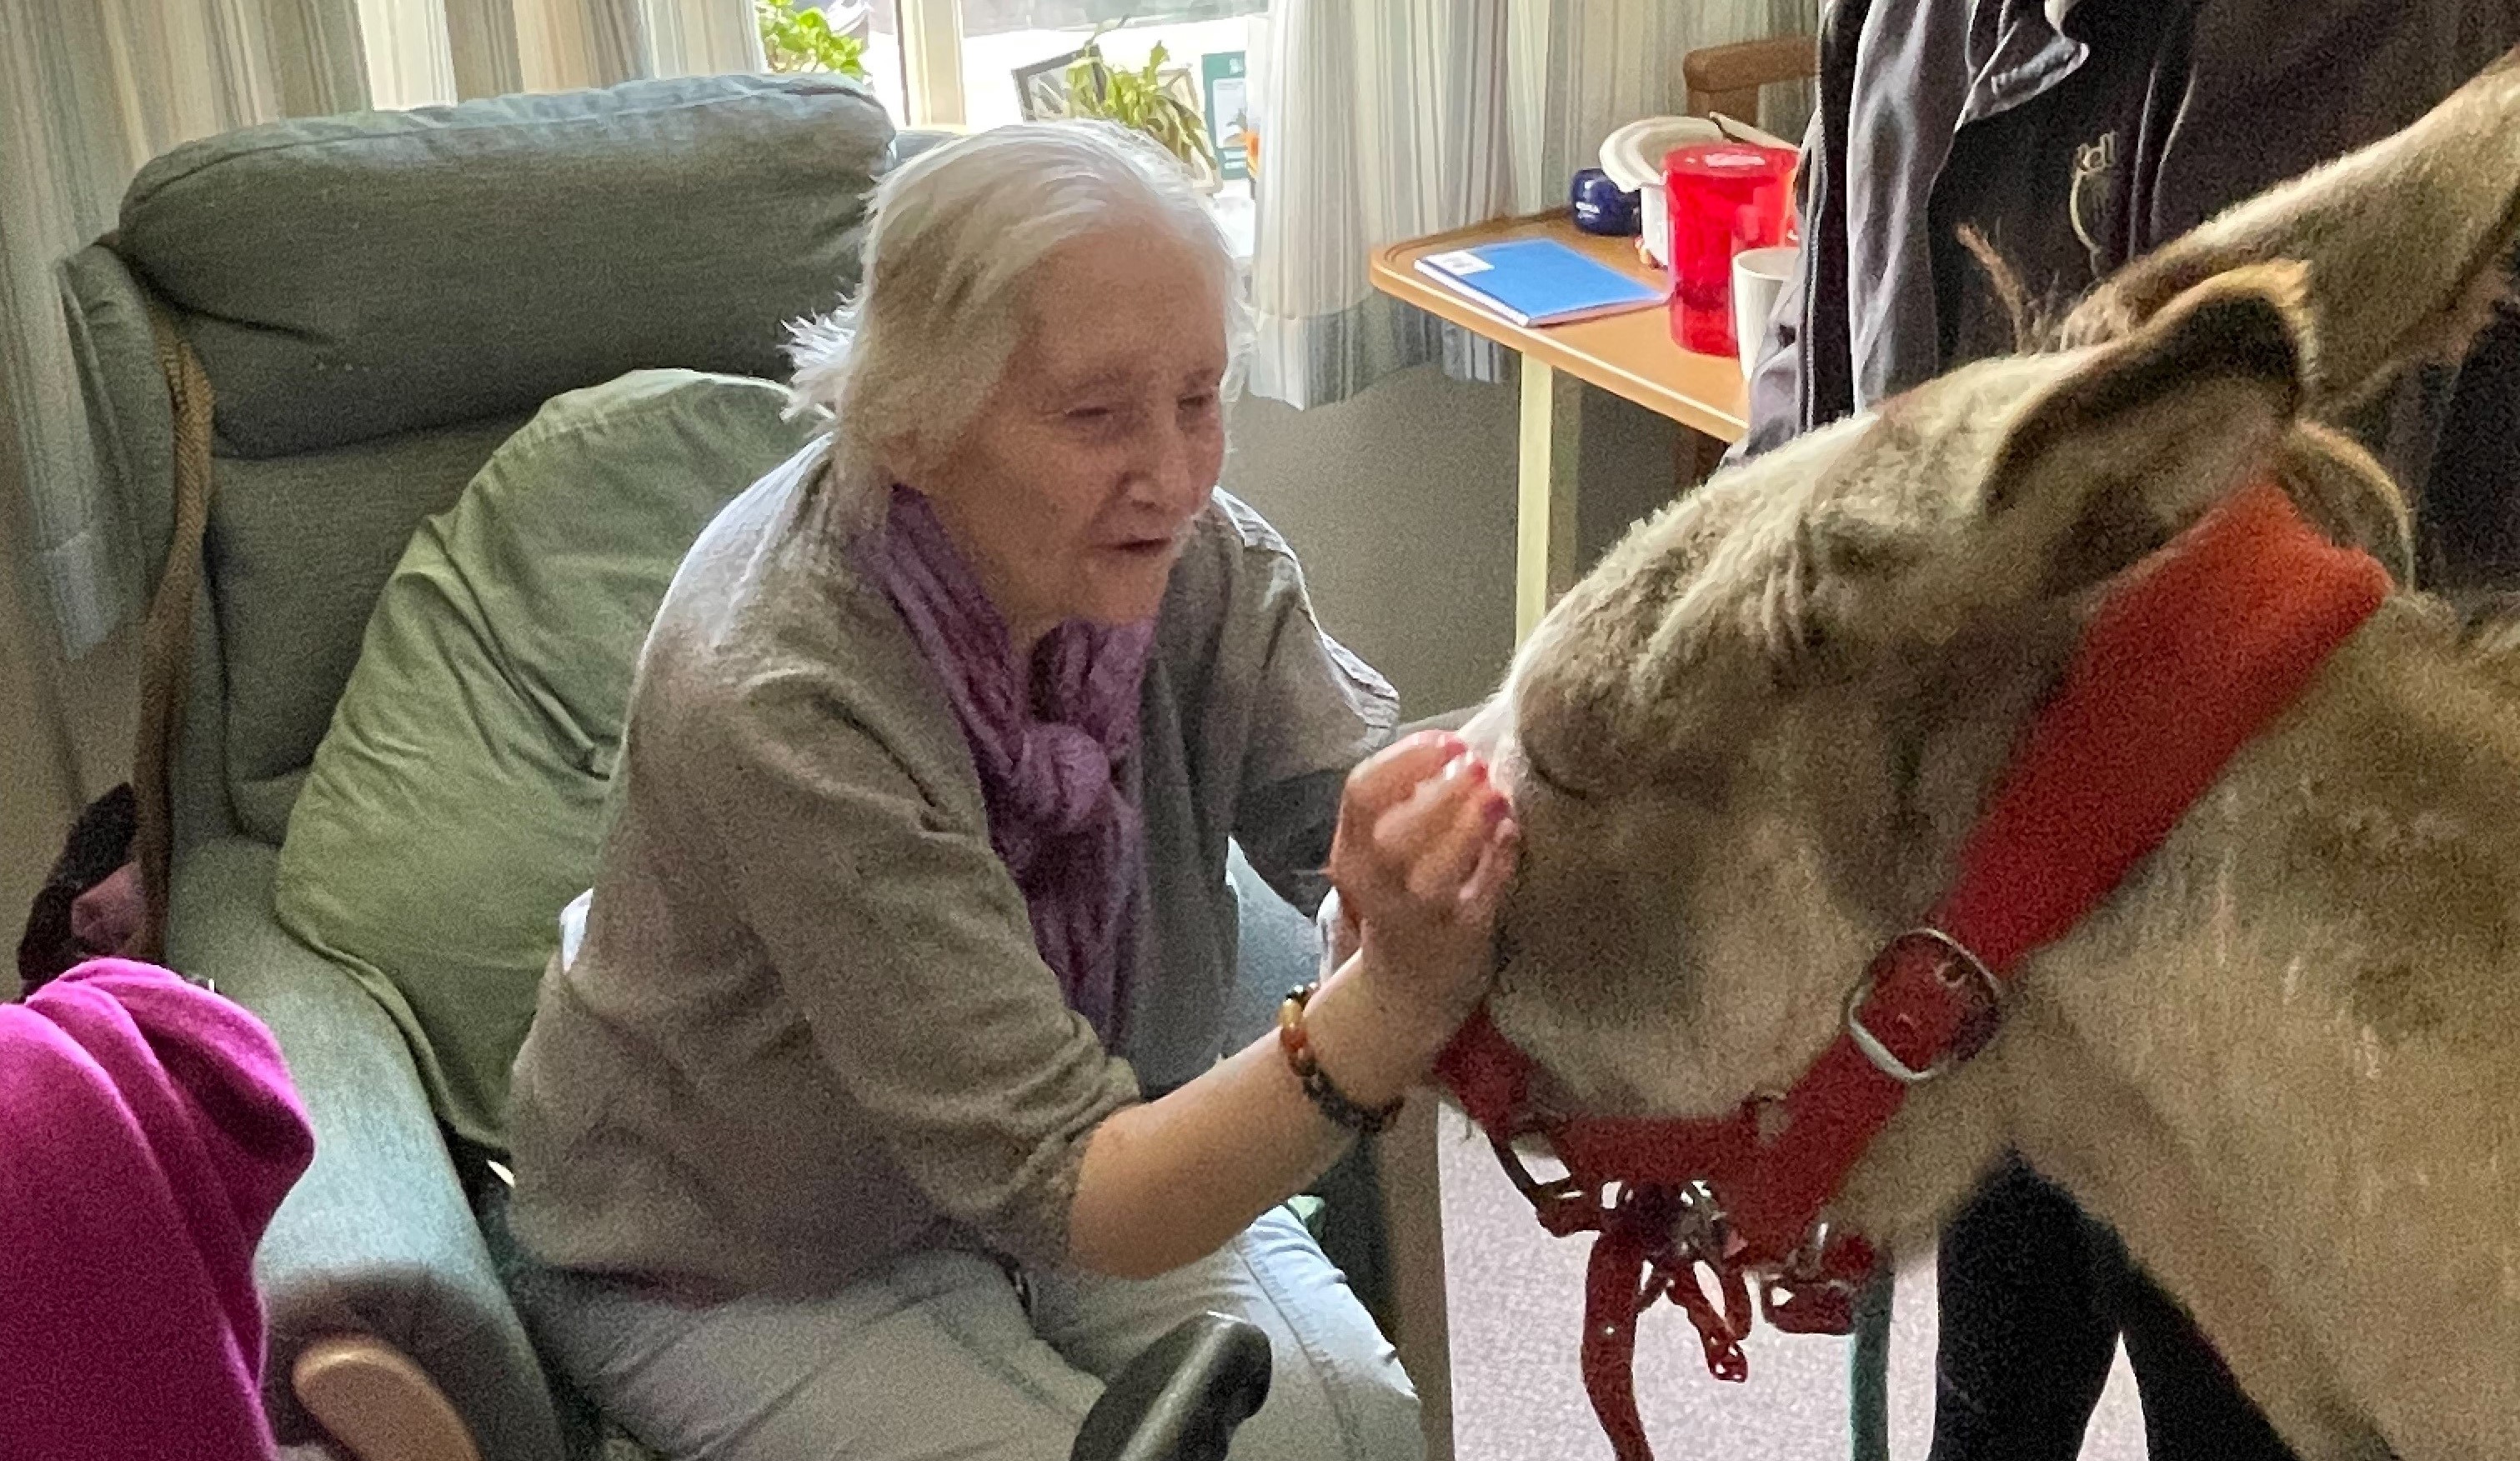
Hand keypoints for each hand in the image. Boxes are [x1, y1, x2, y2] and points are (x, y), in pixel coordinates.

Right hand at [1324, 731, 1519, 1026]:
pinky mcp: (1456, 939)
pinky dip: (1498, 861)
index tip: (1448, 740)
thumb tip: (1460, 749)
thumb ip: (1406, 802)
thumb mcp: (1381, 851)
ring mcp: (1412, 917)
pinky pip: (1479, 896)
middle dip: (1440, 791)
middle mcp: (1371, 885)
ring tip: (1497, 797)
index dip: (1406, 758)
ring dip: (1468, 827)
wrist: (1407, 986)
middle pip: (1392, 832)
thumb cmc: (1403, 897)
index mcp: (1350, 850)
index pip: (1361, 792)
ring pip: (1431, 872)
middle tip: (1479, 765)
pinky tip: (1511, 833)